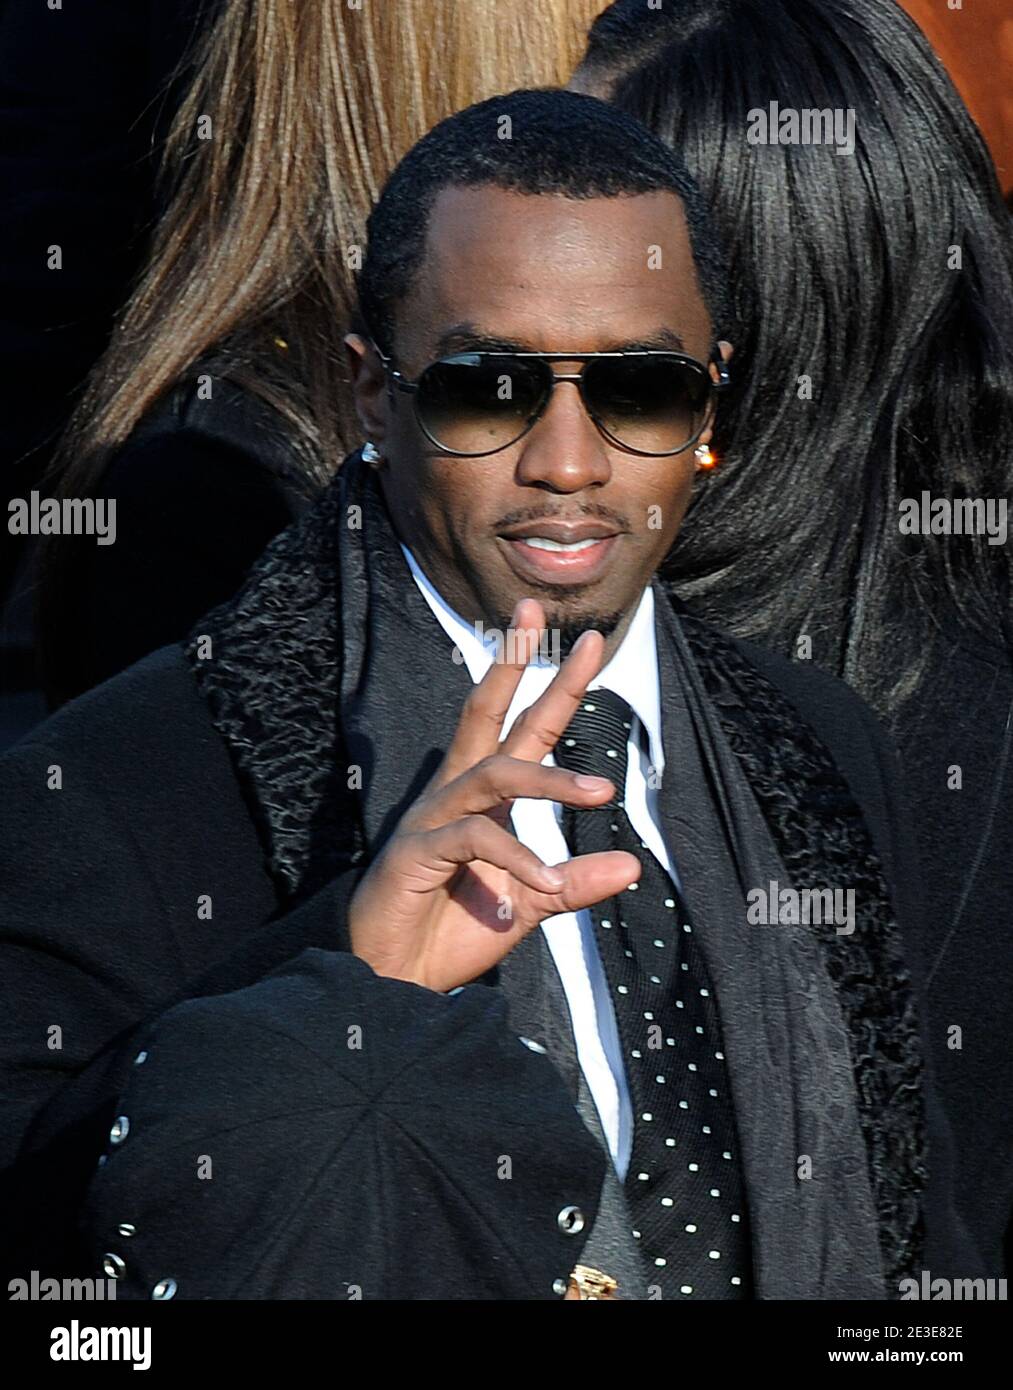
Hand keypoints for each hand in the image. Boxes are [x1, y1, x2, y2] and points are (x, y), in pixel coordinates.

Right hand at [347, 599, 640, 991]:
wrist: (395, 977)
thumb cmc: (453, 931)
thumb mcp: (530, 903)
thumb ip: (574, 882)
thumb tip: (633, 864)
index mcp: (481, 798)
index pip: (520, 727)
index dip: (550, 685)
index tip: (586, 642)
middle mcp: (454, 794)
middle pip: (485, 715)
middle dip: (515, 665)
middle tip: (543, 619)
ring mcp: (432, 818)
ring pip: (494, 774)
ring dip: (550, 779)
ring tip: (602, 791)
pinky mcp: (417, 851)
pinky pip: (476, 839)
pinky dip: (518, 859)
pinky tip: (547, 880)